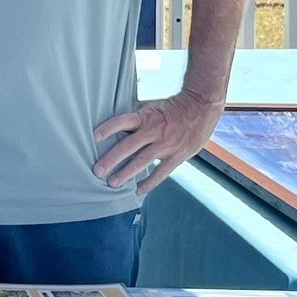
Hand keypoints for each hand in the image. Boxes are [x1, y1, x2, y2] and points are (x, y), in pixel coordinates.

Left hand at [91, 89, 222, 193]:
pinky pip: (161, 173)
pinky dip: (149, 183)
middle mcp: (154, 131)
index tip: (95, 137)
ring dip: (126, 174)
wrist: (201, 107)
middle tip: (97, 171)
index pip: (123, 121)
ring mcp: (166, 145)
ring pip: (142, 162)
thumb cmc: (172, 107)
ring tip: (112, 183)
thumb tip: (116, 126)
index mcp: (146, 117)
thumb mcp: (152, 106)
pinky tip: (138, 190)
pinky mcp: (177, 156)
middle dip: (111, 160)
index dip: (109, 128)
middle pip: (128, 147)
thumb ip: (136, 117)